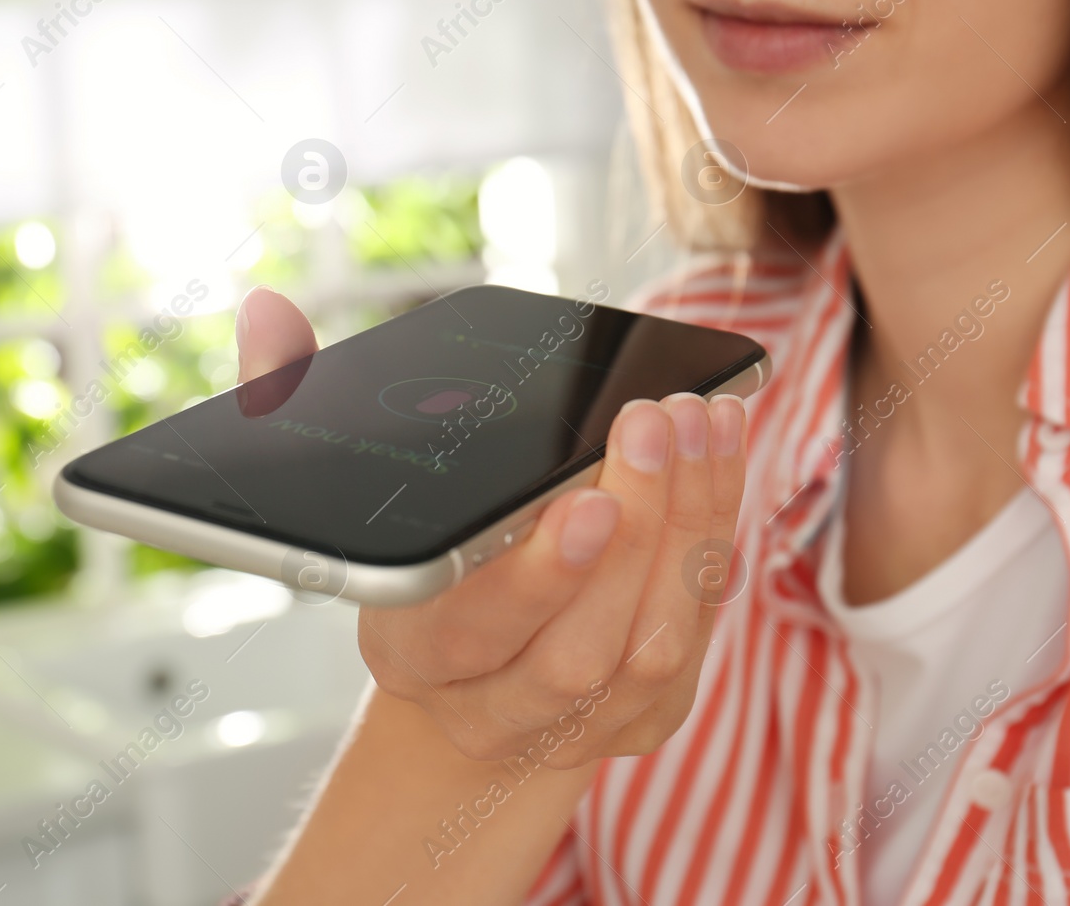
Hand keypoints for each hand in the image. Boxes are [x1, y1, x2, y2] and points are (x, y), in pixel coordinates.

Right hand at [235, 286, 748, 766]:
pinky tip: (719, 449)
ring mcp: (579, 729)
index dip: (541, 577)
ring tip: (697, 420)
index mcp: (416, 658)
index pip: (475, 632)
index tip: (592, 499)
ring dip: (690, 521)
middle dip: (636, 530)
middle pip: (579, 650)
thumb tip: (350, 341)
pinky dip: (716, 530)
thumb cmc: (432, 574)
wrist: (469, 680)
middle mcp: (492, 711)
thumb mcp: (393, 517)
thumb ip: (396, 455)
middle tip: (654, 424)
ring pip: (654, 647)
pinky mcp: (649, 718)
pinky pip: (699, 631)